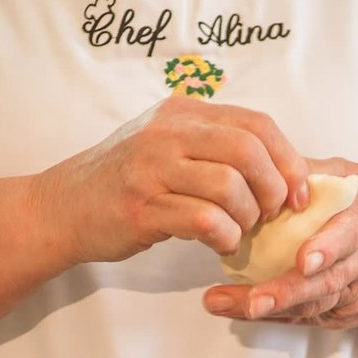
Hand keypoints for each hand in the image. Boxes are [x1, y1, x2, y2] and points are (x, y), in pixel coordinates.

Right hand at [30, 96, 308, 264]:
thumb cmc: (124, 183)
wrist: (60, 209)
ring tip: (241, 231)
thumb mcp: (166, 146)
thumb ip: (213, 146)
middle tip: (273, 215)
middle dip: (274, 188)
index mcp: (181, 113)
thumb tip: (282, 167)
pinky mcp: (140, 207)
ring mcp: (150, 169)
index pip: (256, 124)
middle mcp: (166, 133)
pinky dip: (225, 236)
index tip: (298, 192)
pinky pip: (204, 219)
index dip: (288, 159)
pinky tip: (221, 244)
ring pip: (229, 185)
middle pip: (248, 149)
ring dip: (248, 217)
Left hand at [202, 158, 357, 328]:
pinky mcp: (340, 315)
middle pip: (325, 283)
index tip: (303, 260)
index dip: (328, 248)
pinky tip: (235, 310)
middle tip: (253, 301)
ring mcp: (351, 294)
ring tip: (225, 305)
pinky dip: (271, 317)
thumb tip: (265, 157)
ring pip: (311, 306)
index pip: (349, 235)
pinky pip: (304, 318)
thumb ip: (316, 171)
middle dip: (287, 292)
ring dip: (268, 308)